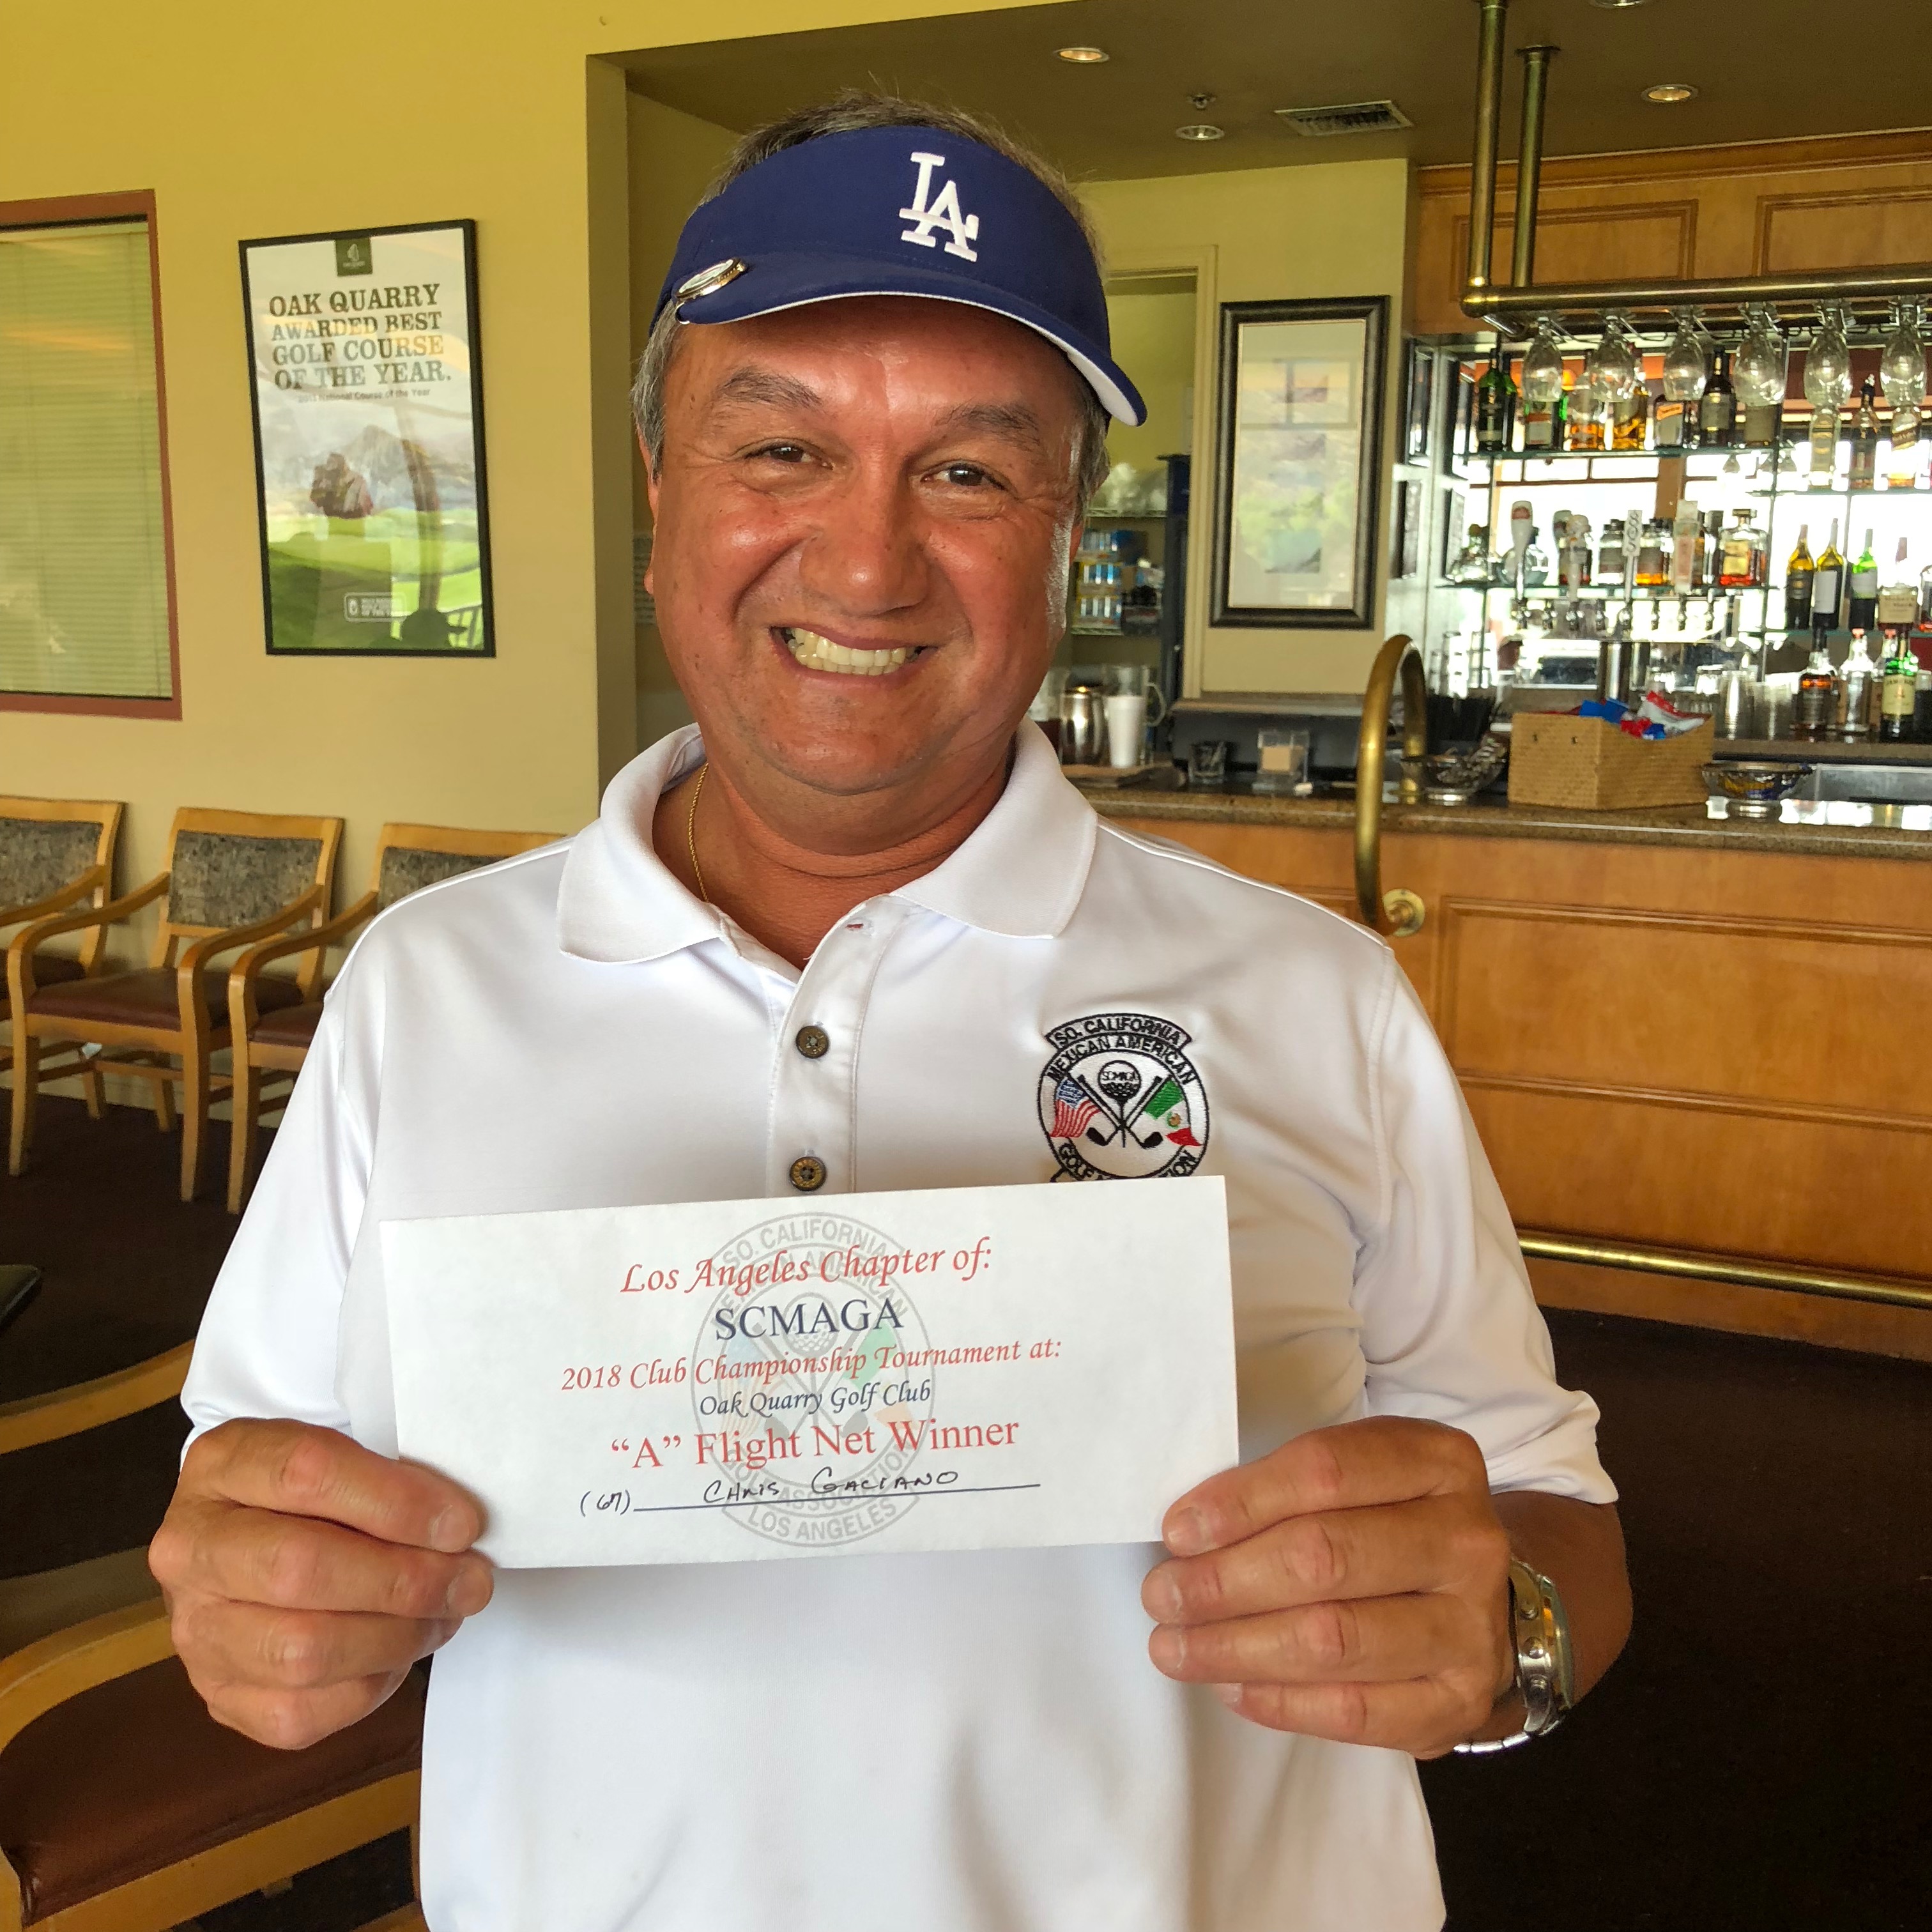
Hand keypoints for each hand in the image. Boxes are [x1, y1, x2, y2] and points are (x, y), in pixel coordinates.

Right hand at [149, 1418, 493, 1750]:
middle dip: (404, 1580)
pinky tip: (398, 1654)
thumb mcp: (345, 1457)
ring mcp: (193, 1629)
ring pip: (300, 1650)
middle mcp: (189, 1547)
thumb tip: (457, 1533)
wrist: (251, 1545)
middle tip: (470, 1581)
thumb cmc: (319, 1496)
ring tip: (445, 1615)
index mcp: (222, 1463)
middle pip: (298, 1569)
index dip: (397, 1502)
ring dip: (396, 1637)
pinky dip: (369, 1686)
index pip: (306, 1473)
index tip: (463, 1524)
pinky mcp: (216, 1696)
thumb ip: (392, 1483)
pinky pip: (299, 1712)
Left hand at [1142, 1417, 1513, 1757]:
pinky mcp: (1459, 1703)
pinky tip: (1231, 1688)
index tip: (1177, 1530)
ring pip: (1334, 1639)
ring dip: (1236, 1646)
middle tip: (1162, 1595)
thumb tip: (1190, 1533)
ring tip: (1175, 1647)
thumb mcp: (1363, 1479)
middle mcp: (1466, 1542)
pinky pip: (1355, 1710)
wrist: (1486, 1606)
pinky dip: (1281, 1702)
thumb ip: (1289, 1490)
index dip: (1241, 1501)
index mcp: (1439, 1462)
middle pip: (1325, 1557)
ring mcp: (1471, 1628)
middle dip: (1225, 1580)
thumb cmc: (1394, 1527)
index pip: (1327, 1471)